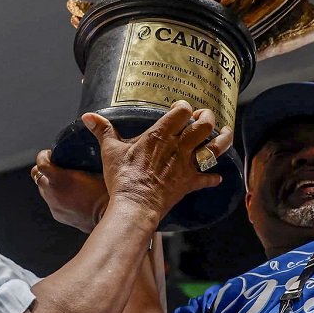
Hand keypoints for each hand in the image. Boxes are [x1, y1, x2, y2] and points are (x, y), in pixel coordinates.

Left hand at [32, 149, 108, 232]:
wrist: (108, 213)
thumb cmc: (104, 191)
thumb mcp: (94, 169)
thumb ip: (83, 161)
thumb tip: (84, 154)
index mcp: (59, 178)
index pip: (40, 163)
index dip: (43, 155)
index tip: (51, 153)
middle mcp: (52, 192)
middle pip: (36, 176)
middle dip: (44, 170)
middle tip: (58, 167)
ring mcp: (54, 205)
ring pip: (43, 190)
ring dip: (49, 184)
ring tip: (65, 183)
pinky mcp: (58, 215)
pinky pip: (52, 203)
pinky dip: (57, 197)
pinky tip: (70, 196)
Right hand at [84, 101, 233, 224]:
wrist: (135, 205)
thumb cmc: (123, 177)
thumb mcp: (110, 151)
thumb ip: (103, 130)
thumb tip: (88, 116)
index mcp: (160, 135)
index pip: (182, 111)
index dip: (185, 107)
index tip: (181, 108)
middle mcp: (179, 146)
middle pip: (205, 124)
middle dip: (208, 117)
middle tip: (204, 117)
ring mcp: (187, 165)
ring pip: (216, 147)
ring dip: (224, 139)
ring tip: (225, 133)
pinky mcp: (190, 183)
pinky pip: (208, 178)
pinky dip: (213, 178)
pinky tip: (216, 177)